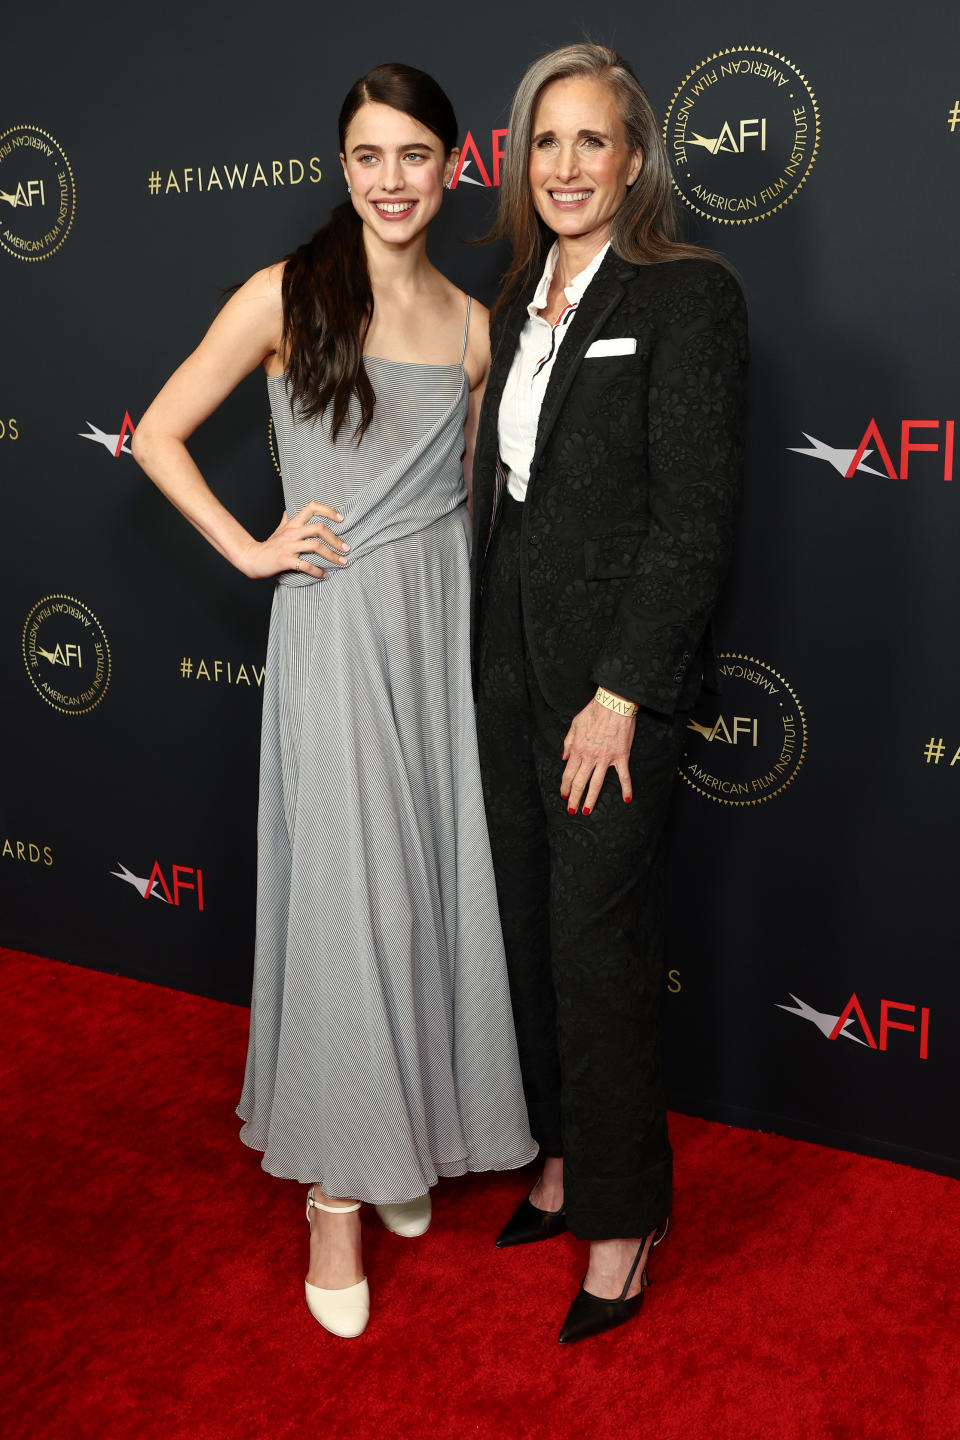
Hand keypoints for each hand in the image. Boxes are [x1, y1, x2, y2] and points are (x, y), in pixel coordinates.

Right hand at [239, 501, 348, 578]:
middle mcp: (292, 532)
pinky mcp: (285, 560)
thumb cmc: (269, 545)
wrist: (252, 558)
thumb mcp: (279, 529)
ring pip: (315, 546)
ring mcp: (288, 546)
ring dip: (332, 555)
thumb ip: (287, 519)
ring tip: (342, 562)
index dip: (328, 510)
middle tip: (346, 548)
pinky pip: (305, 565)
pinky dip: (317, 571)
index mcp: (293, 524)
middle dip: (336, 539)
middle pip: (319, 528)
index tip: (341, 518)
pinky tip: (323, 575)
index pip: (311, 508)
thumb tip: (291, 509)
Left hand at [561, 699, 634, 814]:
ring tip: (587, 811)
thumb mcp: (574, 724)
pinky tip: (626, 800)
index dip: (565, 786)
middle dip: (574, 798)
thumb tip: (563, 757)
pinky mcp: (621, 756)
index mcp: (578, 749)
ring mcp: (606, 758)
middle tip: (572, 810)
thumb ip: (568, 742)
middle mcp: (590, 757)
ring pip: (596, 783)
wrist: (614, 703)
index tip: (564, 795)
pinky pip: (623, 776)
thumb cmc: (594, 711)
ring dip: (591, 799)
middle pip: (580, 782)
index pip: (568, 773)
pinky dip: (626, 788)